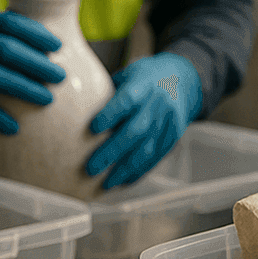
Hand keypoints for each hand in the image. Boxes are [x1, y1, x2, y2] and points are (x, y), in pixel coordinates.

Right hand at [0, 11, 64, 134]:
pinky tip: (14, 128)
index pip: (12, 23)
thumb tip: (45, 52)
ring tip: (47, 99)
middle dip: (38, 64)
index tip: (58, 47)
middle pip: (8, 50)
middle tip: (60, 76)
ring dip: (26, 89)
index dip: (37, 34)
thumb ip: (0, 36)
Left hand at [86, 52, 202, 189]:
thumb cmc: (145, 78)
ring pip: (146, 150)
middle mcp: (157, 104)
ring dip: (124, 170)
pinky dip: (139, 172)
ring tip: (105, 183)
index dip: (110, 115)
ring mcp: (168, 122)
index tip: (92, 128)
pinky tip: (123, 181)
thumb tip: (74, 111)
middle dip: (111, 152)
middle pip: (135, 131)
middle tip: (90, 168)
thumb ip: (108, 92)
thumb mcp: (128, 75)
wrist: (183, 79)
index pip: (127, 100)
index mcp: (143, 85)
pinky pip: (156, 158)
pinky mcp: (173, 137)